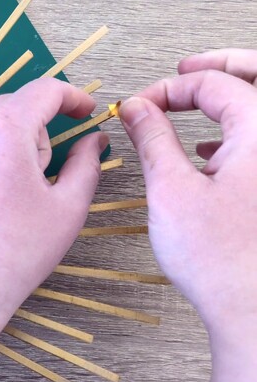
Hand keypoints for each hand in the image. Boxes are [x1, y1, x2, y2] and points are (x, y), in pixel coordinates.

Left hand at [0, 77, 107, 317]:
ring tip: (11, 191)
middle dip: (38, 132)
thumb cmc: (15, 251)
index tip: (85, 111)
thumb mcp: (67, 207)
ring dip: (8, 143)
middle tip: (44, 176)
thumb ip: (88, 163)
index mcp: (4, 128)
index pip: (45, 90)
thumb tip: (94, 139)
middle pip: (15, 106)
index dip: (72, 97)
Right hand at [121, 49, 256, 333]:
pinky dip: (243, 132)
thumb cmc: (221, 260)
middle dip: (220, 66)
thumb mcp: (171, 189)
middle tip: (184, 68)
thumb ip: (152, 138)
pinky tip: (213, 151)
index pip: (213, 84)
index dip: (167, 89)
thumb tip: (137, 107)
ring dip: (234, 98)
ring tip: (197, 100)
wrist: (256, 314)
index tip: (138, 107)